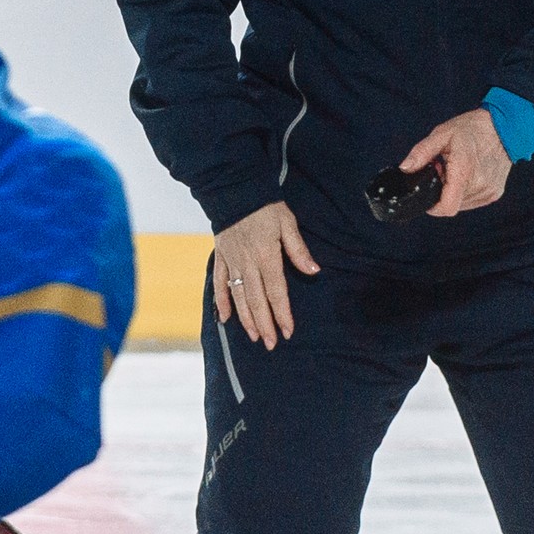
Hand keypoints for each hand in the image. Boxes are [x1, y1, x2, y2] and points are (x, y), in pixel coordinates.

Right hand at [213, 200, 318, 347]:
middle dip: (265, 324)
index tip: (288, 331)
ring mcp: (232, 261)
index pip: (276, 292)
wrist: (234, 189)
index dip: (283, 313)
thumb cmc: (266, 206)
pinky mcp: (221, 257)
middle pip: (257, 300)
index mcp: (266, 256)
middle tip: (272, 344)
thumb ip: (298, 249)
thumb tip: (314, 271)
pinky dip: (221, 301)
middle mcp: (247, 263)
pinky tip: (226, 318)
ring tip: (254, 336)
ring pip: (239, 296)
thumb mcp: (287, 223)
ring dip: (246, 318)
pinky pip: (219, 283)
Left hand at [397, 108, 511, 218]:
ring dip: (454, 192)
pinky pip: (472, 201)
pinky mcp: (495, 193)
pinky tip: (468, 174)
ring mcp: (489, 192)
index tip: (428, 196)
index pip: (447, 207)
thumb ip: (421, 153)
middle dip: (442, 191)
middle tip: (444, 169)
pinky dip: (466, 191)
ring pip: (462, 204)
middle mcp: (479, 185)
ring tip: (457, 170)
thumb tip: (405, 168)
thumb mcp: (442, 134)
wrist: (503, 126)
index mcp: (464, 172)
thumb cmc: (473, 129)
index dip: (433, 207)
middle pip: (451, 204)